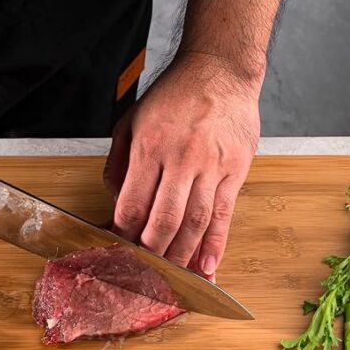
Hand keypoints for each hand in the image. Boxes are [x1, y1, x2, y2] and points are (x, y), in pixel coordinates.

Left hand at [104, 52, 260, 276]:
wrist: (219, 70)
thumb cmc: (172, 96)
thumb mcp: (130, 121)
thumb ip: (117, 163)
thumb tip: (115, 200)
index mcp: (149, 148)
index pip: (132, 204)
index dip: (123, 233)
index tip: (119, 249)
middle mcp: (180, 159)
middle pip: (163, 220)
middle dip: (151, 253)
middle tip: (145, 273)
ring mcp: (211, 166)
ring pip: (194, 222)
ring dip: (182, 256)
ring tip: (173, 278)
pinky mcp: (235, 170)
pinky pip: (224, 215)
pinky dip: (216, 245)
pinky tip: (208, 267)